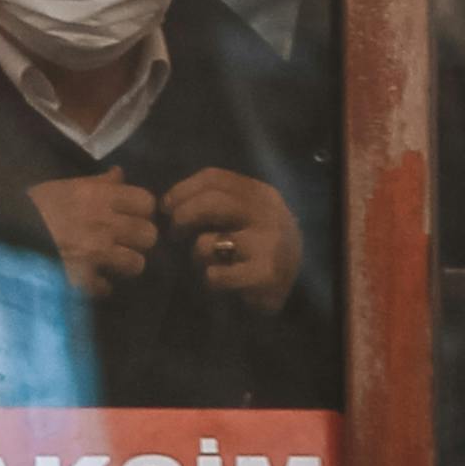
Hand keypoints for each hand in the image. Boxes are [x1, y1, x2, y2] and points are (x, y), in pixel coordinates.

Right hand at [26, 169, 160, 295]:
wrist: (5, 229)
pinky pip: (106, 287)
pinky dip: (100, 287)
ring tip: (114, 264)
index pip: (146, 202)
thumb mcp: (66, 186)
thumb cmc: (35, 204)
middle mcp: (104, 224)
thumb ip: (98, 183)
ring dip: (126, 265)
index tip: (134, 216)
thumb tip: (120, 174)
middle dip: (139, 240)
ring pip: (136, 264)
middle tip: (126, 242)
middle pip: (149, 235)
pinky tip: (92, 281)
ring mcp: (95, 252)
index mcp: (100, 197)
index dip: (143, 211)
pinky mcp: (82, 277)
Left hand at [161, 166, 302, 307]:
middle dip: (183, 216)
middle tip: (174, 233)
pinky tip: (217, 281)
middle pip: (211, 203)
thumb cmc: (261, 247)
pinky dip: (209, 279)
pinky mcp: (264, 274)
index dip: (182, 190)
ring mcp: (268, 243)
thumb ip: (220, 203)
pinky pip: (216, 274)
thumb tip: (170, 202)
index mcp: (261, 193)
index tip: (165, 206)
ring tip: (205, 263)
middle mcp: (267, 213)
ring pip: (208, 243)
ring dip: (196, 255)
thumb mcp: (248, 215)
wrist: (299, 287)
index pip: (215, 178)